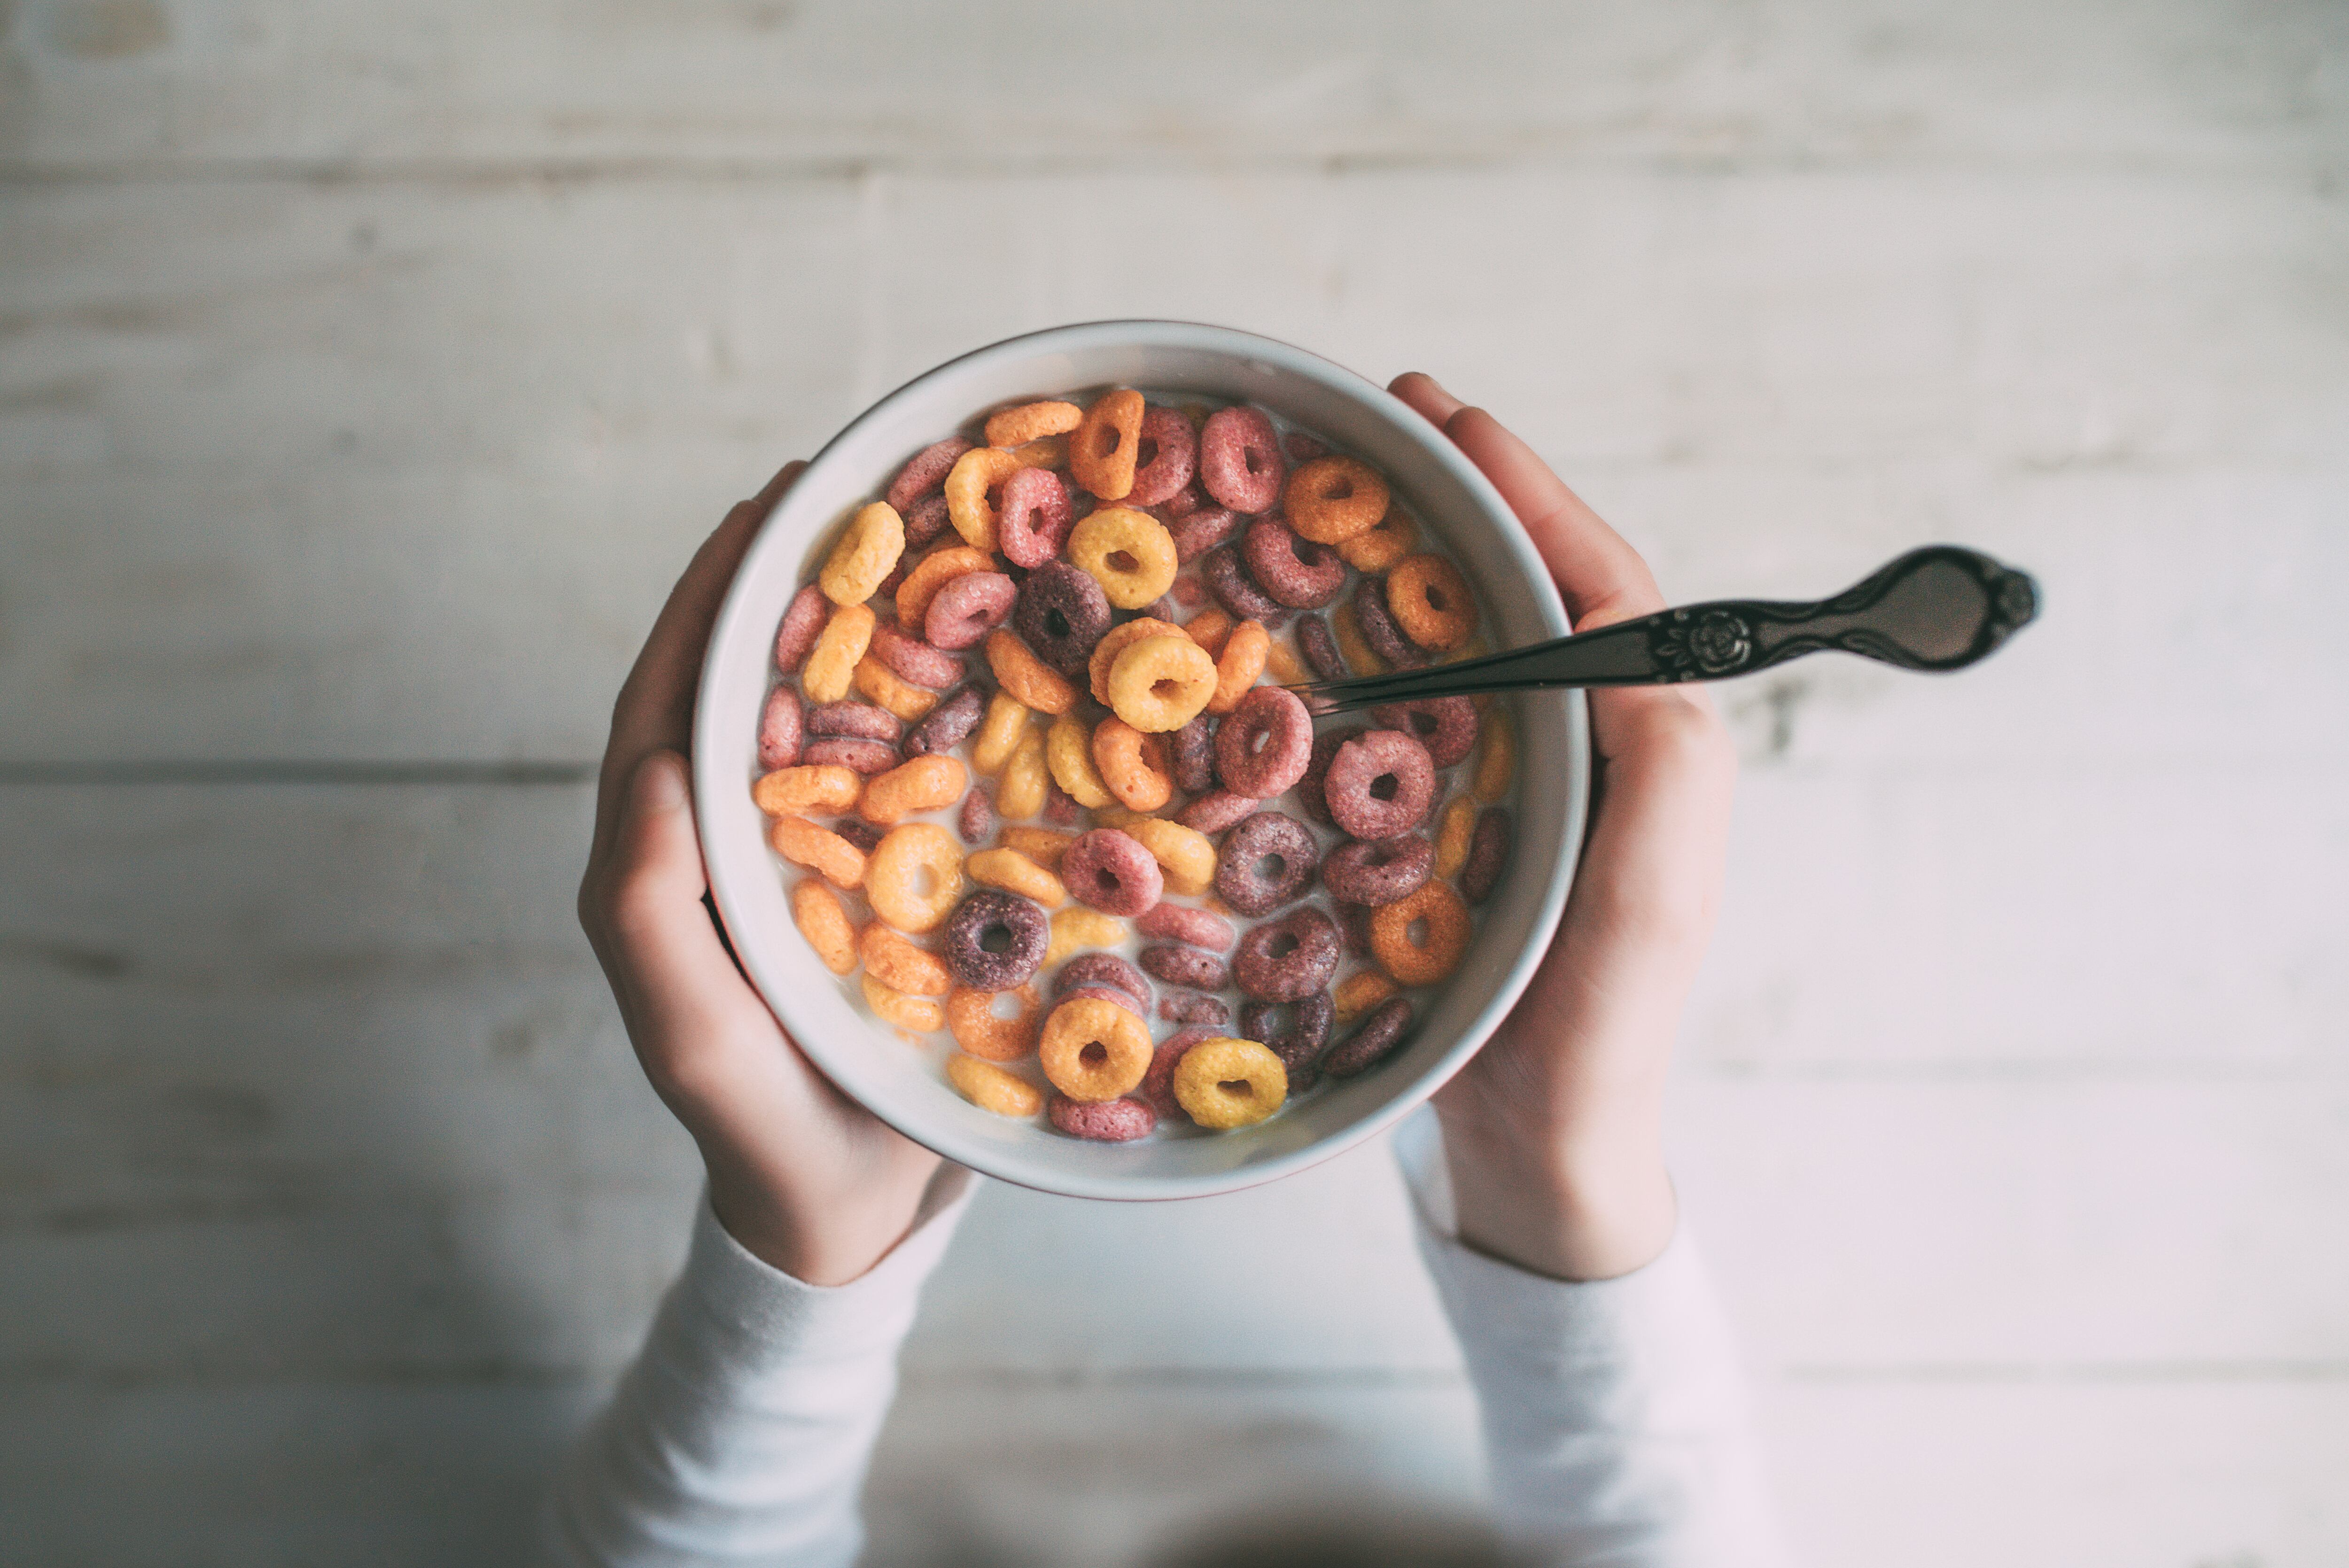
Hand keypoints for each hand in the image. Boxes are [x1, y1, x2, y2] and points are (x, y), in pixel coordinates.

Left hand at [576, 463, 946, 1286]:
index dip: (707, 595)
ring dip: (855, 628)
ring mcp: (800, 864)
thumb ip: (645, 909)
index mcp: (662, 860)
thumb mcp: (690, 1033)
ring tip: (918, 542)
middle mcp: (724, 844)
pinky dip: (918, 707)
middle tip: (853, 489)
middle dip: (784, 580)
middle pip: (739, 685)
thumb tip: (651, 763)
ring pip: (815, 719)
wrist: (846, 1212)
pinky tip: (979, 663)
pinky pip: (885, 777)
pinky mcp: (870, 891)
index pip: (666, 699)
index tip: (767, 505)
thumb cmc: (761, 1129)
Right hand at [1390, 374, 1736, 1281]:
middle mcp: (1588, 750)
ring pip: (1484, 636)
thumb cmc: (1593, 1040)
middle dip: (1478, 492)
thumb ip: (1661, 781)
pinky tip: (1326, 614)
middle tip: (1396, 413)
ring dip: (1429, 548)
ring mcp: (1523, 786)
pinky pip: (1427, 706)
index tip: (1456, 422)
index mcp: (1641, 753)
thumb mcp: (1647, 913)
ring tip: (1356, 478)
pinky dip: (1386, 638)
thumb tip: (1628, 640)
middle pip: (1541, 589)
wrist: (1539, 1154)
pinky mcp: (1460, 828)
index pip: (1600, 590)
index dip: (1532, 498)